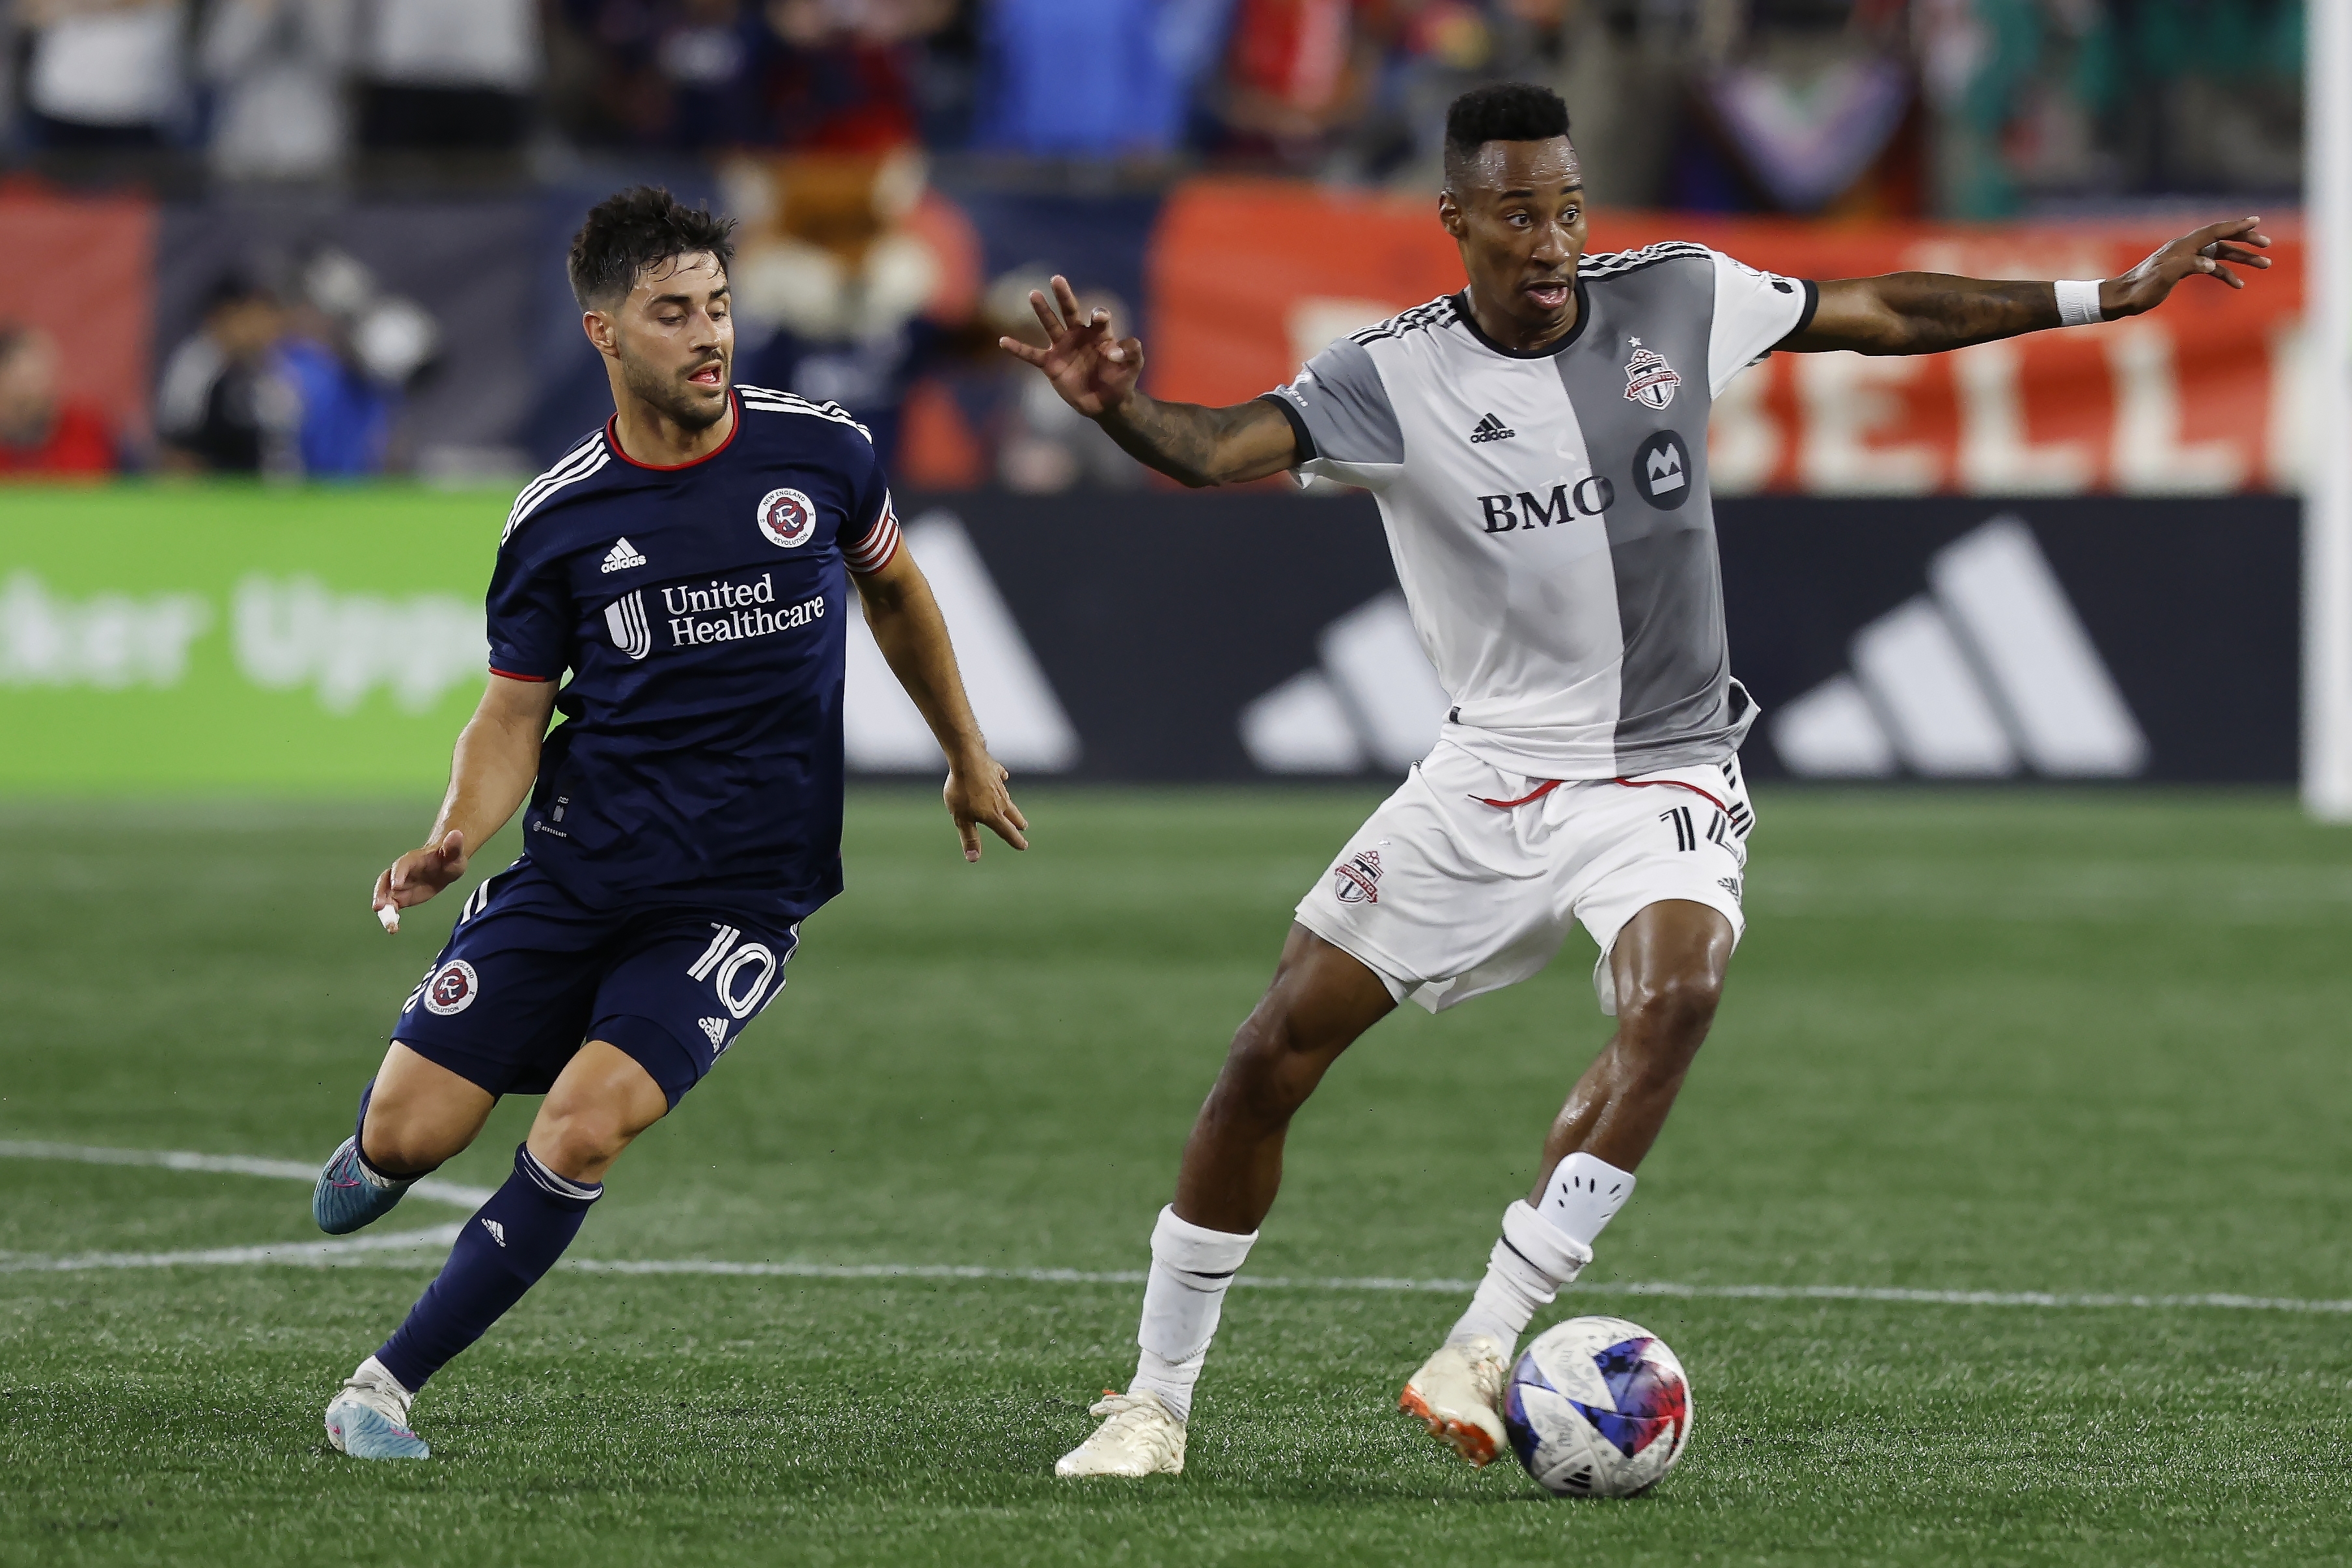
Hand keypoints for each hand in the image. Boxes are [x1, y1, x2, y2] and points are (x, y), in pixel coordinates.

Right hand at [372, 829, 466, 925]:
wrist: (444, 865)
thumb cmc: (449, 857)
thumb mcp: (454, 853)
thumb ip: (454, 846)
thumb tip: (457, 833)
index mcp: (412, 860)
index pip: (402, 865)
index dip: (398, 873)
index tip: (397, 885)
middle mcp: (401, 872)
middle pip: (385, 880)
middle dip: (381, 893)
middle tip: (379, 907)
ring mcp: (398, 885)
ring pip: (385, 895)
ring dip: (383, 908)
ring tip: (388, 924)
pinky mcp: (400, 897)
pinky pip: (391, 907)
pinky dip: (390, 917)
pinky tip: (393, 929)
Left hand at [943, 752, 1027, 862]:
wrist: (966, 759)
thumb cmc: (962, 791)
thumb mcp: (961, 818)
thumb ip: (969, 837)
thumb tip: (974, 858)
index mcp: (994, 815)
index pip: (1008, 832)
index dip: (1016, 841)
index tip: (1023, 845)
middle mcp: (1000, 801)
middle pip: (1013, 814)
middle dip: (1018, 822)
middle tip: (1022, 826)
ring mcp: (998, 785)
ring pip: (1007, 798)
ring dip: (1010, 805)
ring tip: (1011, 808)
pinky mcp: (994, 770)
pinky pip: (1000, 776)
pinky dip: (1001, 779)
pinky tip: (1002, 778)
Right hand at [997, 275, 1143, 418]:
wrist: (1107, 403)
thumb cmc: (1122, 380)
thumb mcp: (1134, 365)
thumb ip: (1132, 351)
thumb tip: (1114, 349)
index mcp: (1100, 333)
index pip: (1098, 316)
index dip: (1099, 316)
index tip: (1100, 321)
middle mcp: (1079, 335)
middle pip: (1070, 311)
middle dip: (1064, 295)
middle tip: (1057, 279)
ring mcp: (1063, 348)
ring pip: (1050, 325)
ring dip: (1042, 310)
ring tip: (1034, 294)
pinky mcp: (1051, 364)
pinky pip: (1031, 355)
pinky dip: (1018, 349)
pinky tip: (1003, 341)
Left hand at [2103, 217, 2270, 316]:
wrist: (2122, 299)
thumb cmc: (2140, 289)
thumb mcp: (2163, 278)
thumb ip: (2187, 267)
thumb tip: (2212, 264)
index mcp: (2182, 246)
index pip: (2214, 231)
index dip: (2236, 225)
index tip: (2257, 220)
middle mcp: (2185, 248)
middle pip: (2221, 239)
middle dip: (2245, 241)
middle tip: (2266, 246)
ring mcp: (2185, 259)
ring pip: (2220, 254)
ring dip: (2241, 258)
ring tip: (2264, 264)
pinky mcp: (2183, 271)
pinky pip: (2210, 268)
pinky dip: (2225, 274)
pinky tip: (2238, 284)